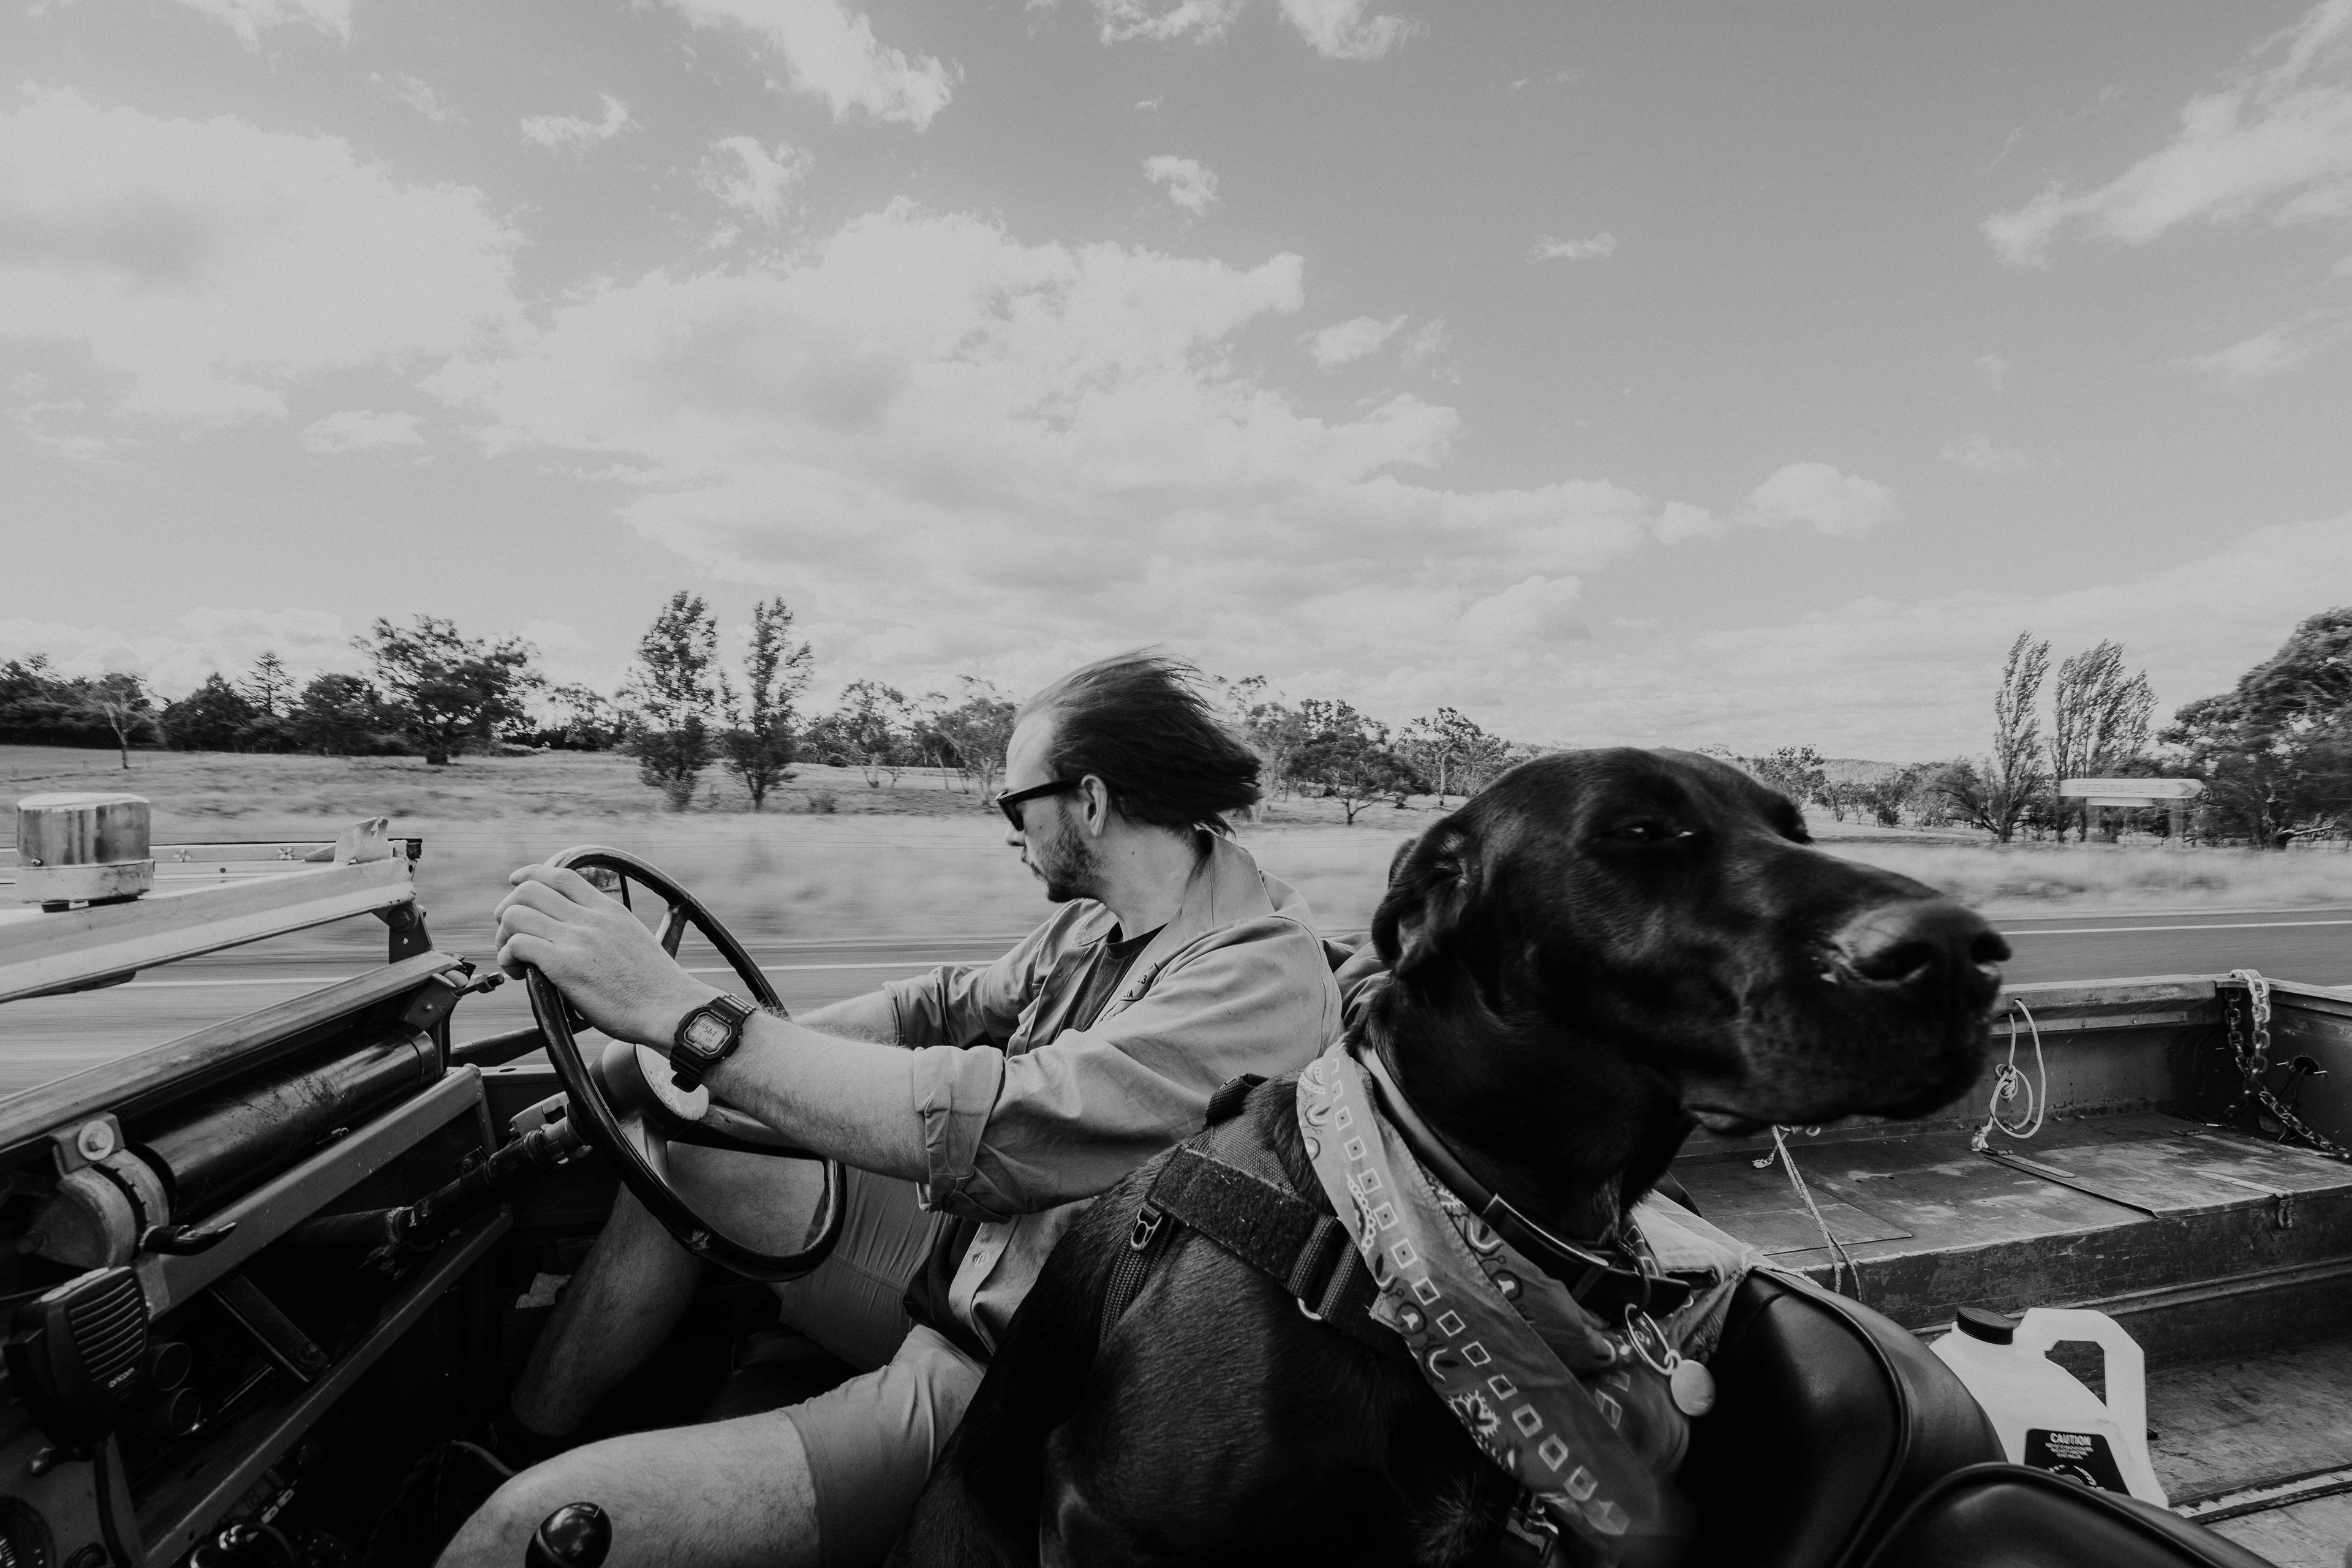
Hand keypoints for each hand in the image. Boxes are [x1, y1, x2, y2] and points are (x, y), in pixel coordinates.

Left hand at [494, 864, 716, 1046]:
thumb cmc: (655, 988)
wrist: (670, 1009)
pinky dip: (507, 956)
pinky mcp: (565, 965)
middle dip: (509, 908)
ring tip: (514, 959)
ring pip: (516, 914)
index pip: (562, 875)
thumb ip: (606, 931)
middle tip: (511, 934)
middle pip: (530, 889)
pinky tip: (517, 972)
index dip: (531, 874)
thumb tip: (580, 940)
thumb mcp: (634, 940)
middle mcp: (591, 918)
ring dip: (504, 935)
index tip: (515, 882)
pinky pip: (518, 944)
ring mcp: (578, 939)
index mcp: (609, 910)